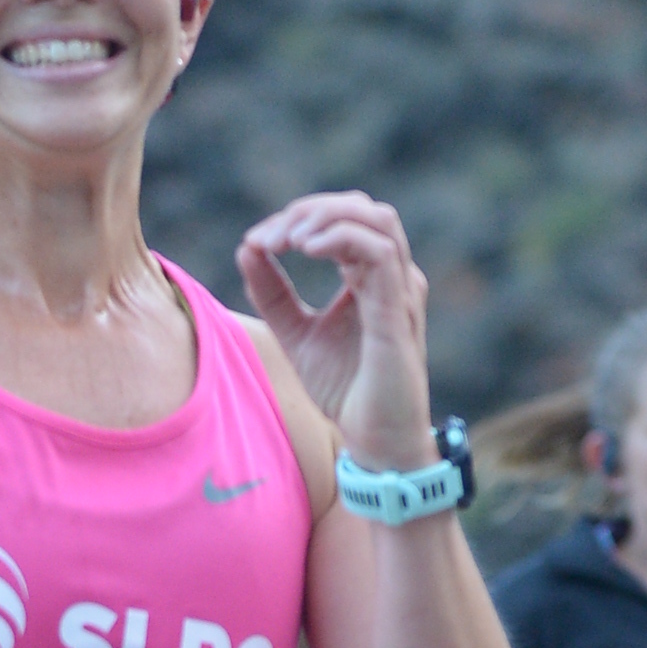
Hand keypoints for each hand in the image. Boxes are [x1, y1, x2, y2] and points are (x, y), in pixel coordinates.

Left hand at [237, 191, 433, 467]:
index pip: (339, 220)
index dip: (296, 220)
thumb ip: (272, 293)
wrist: (376, 439)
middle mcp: (391, 275)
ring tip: (285, 239)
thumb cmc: (345, 390)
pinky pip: (378, 252)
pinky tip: (305, 249)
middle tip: (267, 238)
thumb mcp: (295, 333)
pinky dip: (340, 238)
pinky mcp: (398, 309)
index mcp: (370, 276)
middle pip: (358, 207)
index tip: (255, 243)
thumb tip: (246, 248)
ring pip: (374, 218)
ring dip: (323, 217)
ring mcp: (400, 288)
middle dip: (307, 212)